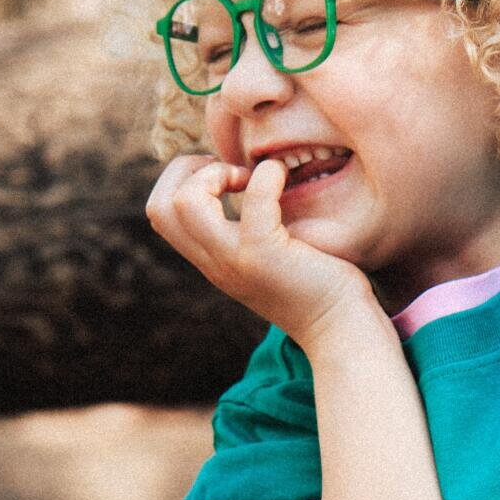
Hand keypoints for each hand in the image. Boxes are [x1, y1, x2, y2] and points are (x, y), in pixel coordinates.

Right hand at [146, 155, 378, 345]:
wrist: (341, 328)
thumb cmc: (319, 285)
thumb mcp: (268, 257)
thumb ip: (247, 232)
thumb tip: (253, 186)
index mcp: (211, 260)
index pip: (160, 213)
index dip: (183, 180)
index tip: (228, 177)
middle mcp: (214, 262)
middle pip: (159, 207)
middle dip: (186, 170)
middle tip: (232, 172)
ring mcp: (236, 259)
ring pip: (184, 204)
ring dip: (213, 174)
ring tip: (249, 177)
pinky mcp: (266, 255)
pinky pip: (253, 202)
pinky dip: (267, 176)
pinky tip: (284, 177)